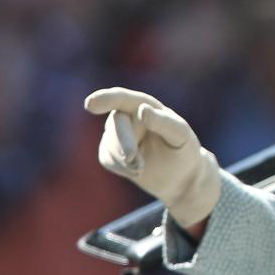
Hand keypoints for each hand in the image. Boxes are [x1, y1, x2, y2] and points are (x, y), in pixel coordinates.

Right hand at [85, 87, 220, 228]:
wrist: (180, 176)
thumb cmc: (183, 149)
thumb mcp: (179, 136)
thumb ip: (162, 122)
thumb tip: (141, 110)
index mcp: (147, 104)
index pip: (124, 98)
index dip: (106, 98)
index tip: (91, 104)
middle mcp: (128, 115)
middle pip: (117, 123)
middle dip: (124, 142)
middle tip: (133, 158)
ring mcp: (117, 133)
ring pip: (110, 144)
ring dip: (126, 160)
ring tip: (143, 169)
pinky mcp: (110, 152)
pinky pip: (107, 159)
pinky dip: (121, 168)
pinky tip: (137, 171)